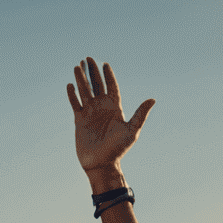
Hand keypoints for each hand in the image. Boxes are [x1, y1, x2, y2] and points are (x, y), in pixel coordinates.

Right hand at [68, 57, 153, 177]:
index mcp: (115, 107)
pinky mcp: (80, 120)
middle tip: (88, 58)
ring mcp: (90, 113)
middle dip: (93, 71)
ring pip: (85, 91)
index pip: (111, 86)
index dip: (109, 75)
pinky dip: (72, 95)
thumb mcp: (132, 131)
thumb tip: (152, 99)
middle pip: (97, 84)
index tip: (105, 64)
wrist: (102, 164)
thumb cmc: (118, 149)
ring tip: (78, 66)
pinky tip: (70, 85)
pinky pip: (75, 104)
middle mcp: (102, 108)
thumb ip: (141, 114)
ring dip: (81, 79)